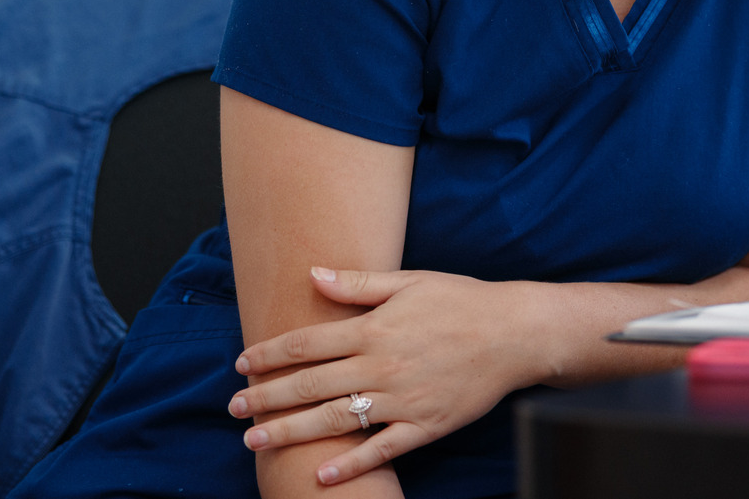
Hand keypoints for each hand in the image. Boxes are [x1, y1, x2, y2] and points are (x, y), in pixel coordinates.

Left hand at [227, 267, 544, 485]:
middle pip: (310, 385)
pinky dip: (350, 464)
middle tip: (233, 409)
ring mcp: (402, 399)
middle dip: (266, 397)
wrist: (515, 334)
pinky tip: (321, 473)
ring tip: (256, 440)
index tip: (241, 363)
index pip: (307, 343)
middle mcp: (382, 365)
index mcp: (374, 328)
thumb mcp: (410, 281)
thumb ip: (359, 283)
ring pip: (335, 420)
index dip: (269, 354)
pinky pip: (381, 449)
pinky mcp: (424, 426)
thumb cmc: (462, 300)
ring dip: (291, 431)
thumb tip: (313, 275)